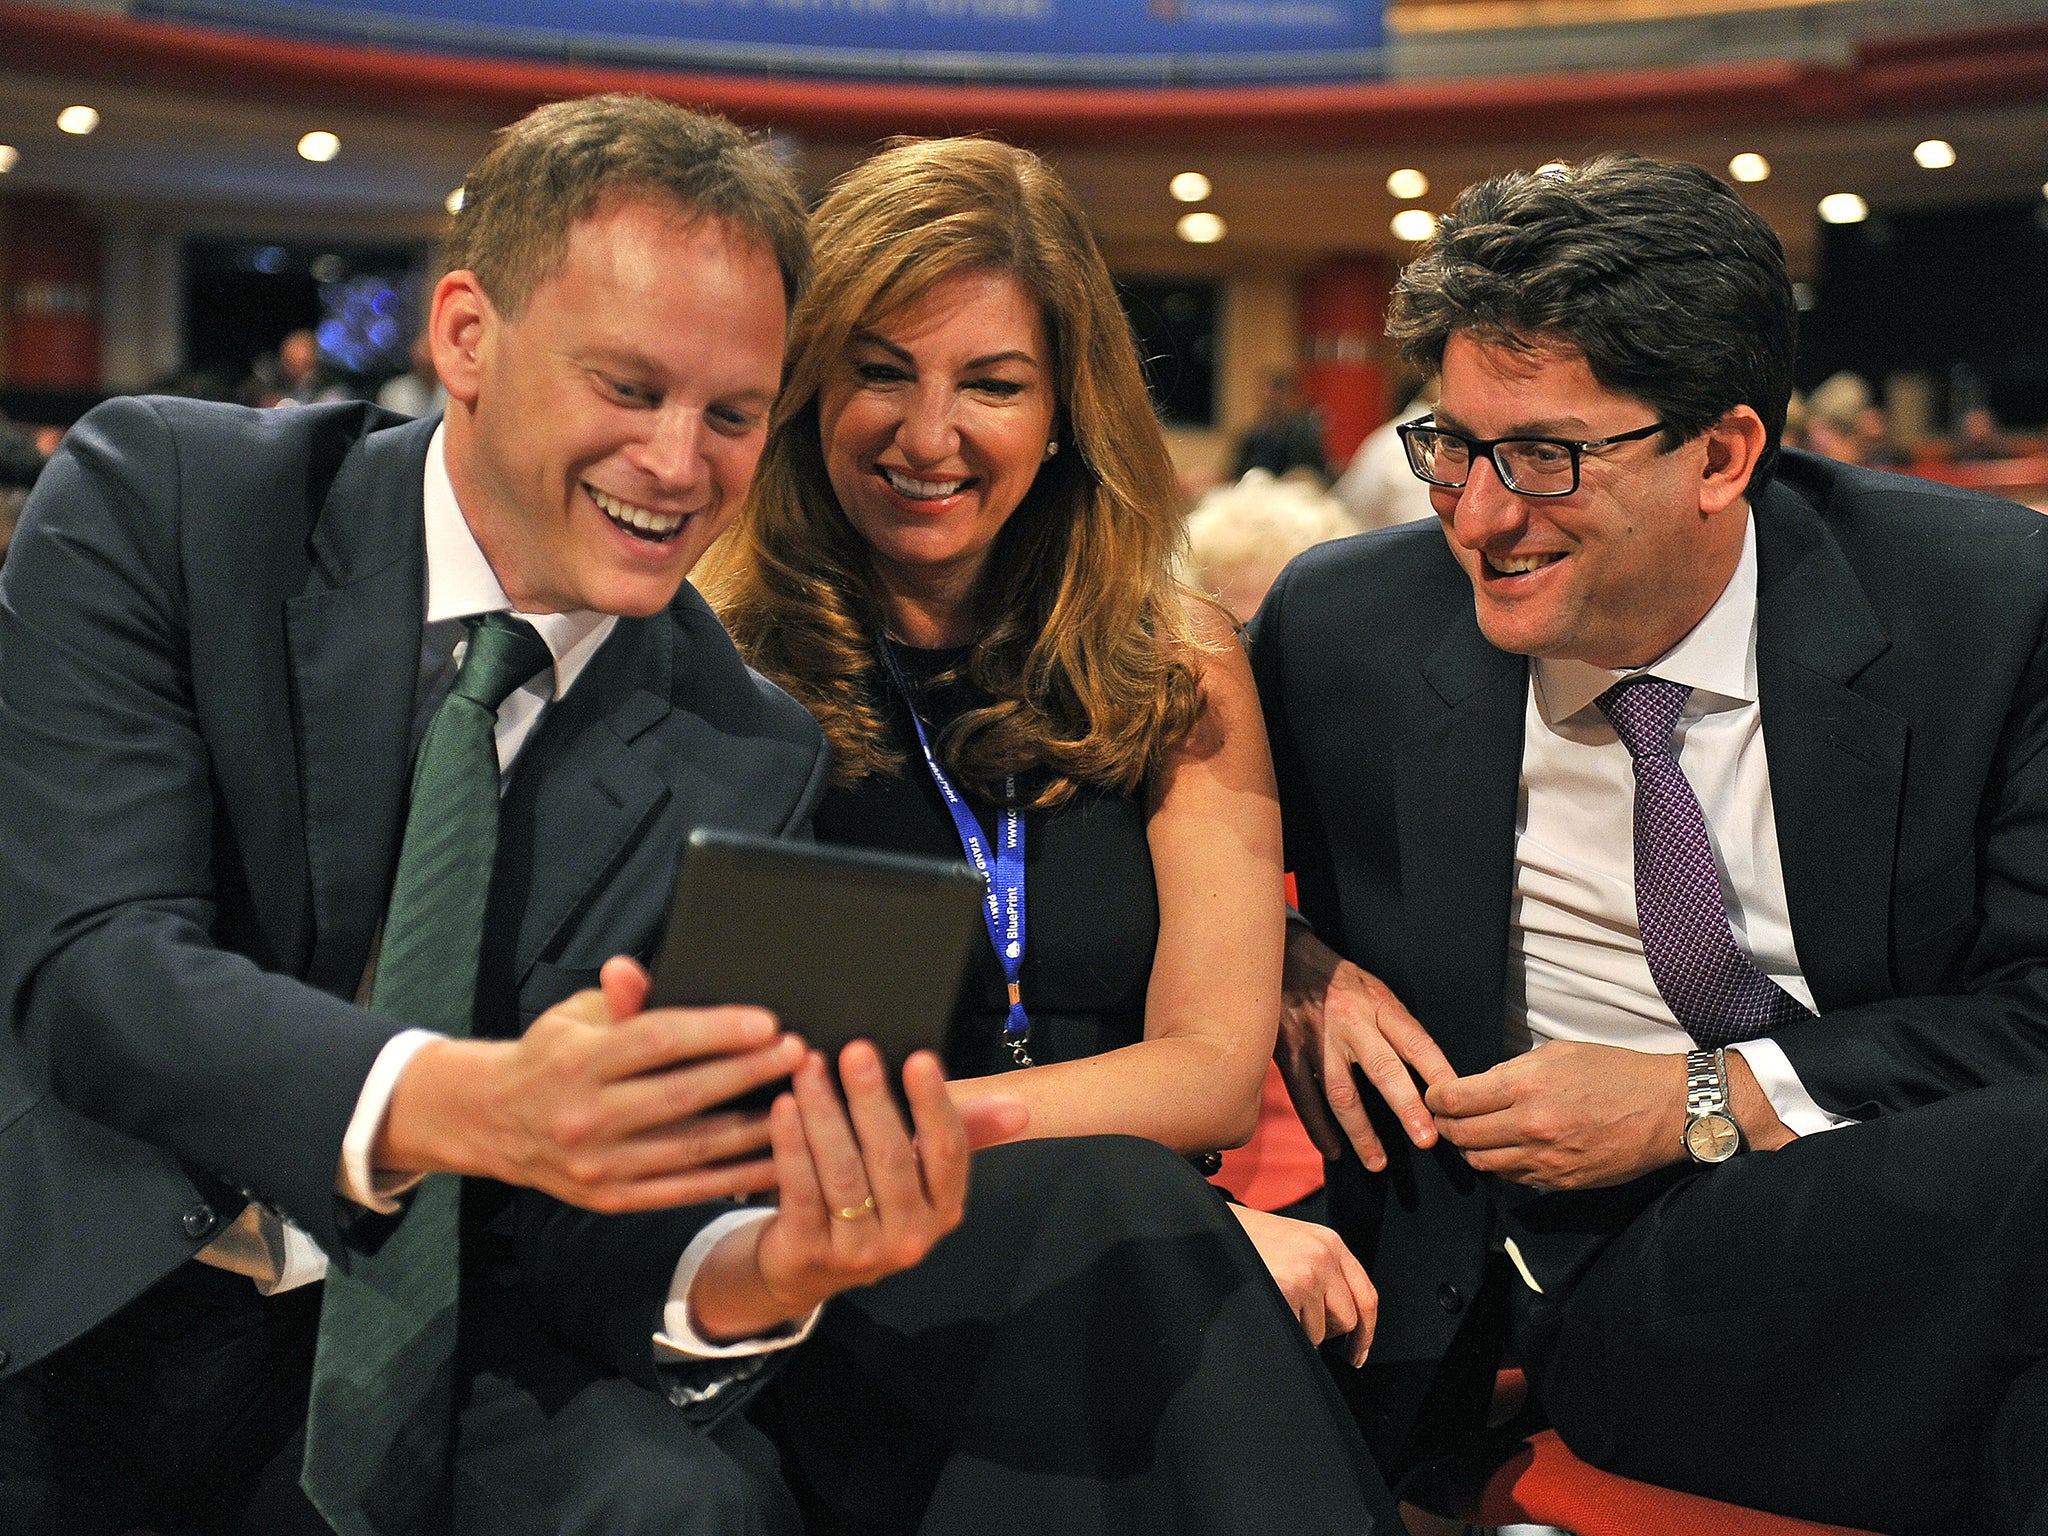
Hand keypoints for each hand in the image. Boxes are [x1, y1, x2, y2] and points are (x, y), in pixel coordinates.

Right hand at [378, 956, 806, 1211]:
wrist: (494, 1122)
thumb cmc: (550, 1057)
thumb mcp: (574, 1017)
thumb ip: (616, 1000)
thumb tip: (633, 970)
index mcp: (577, 1062)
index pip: (656, 1040)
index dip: (715, 1030)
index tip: (768, 1021)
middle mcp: (586, 1117)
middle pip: (683, 1095)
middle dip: (748, 1073)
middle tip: (798, 1053)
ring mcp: (600, 1166)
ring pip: (693, 1147)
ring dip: (756, 1127)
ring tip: (803, 1102)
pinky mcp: (613, 1198)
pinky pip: (687, 1189)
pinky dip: (736, 1177)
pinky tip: (778, 1159)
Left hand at [688, 1042, 1024, 1340]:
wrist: (809, 1268)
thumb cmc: (872, 1203)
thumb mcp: (919, 1172)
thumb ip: (962, 1131)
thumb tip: (1019, 1108)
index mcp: (944, 1208)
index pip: (948, 1151)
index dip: (934, 1104)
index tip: (920, 1059)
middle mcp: (910, 1235)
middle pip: (892, 1158)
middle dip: (871, 1099)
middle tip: (855, 1051)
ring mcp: (860, 1251)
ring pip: (843, 1171)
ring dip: (824, 1113)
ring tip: (810, 1069)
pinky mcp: (811, 1253)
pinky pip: (802, 1189)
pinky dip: (792, 1145)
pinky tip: (784, 1107)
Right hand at [1231, 1204, 1375, 1366]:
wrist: (1209, 1228)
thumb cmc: (1247, 1239)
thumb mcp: (1295, 1243)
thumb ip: (1323, 1270)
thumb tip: (1343, 1319)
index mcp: (1329, 1242)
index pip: (1365, 1295)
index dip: (1365, 1332)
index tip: (1357, 1353)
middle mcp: (1323, 1255)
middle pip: (1348, 1319)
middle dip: (1327, 1332)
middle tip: (1301, 1323)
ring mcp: (1307, 1274)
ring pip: (1321, 1332)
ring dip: (1301, 1331)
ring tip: (1276, 1303)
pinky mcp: (1287, 1290)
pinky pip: (1299, 1334)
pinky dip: (1285, 1331)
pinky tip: (1268, 1309)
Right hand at [1277, 925, 1453, 1170]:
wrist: (1283, 956)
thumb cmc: (1338, 979)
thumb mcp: (1375, 990)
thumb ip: (1396, 1026)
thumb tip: (1427, 1071)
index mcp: (1378, 1006)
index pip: (1416, 1042)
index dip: (1438, 1073)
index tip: (1454, 1104)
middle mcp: (1350, 1023)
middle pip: (1383, 1070)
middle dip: (1407, 1108)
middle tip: (1427, 1140)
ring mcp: (1317, 1039)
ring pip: (1341, 1093)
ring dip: (1361, 1132)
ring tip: (1377, 1163)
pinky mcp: (1287, 1052)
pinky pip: (1305, 1097)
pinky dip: (1318, 1128)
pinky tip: (1333, 1150)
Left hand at [1426, 1040, 1688, 1189]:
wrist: (1667, 1109)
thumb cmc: (1616, 1073)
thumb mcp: (1558, 1053)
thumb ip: (1513, 1070)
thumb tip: (1481, 1086)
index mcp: (1525, 1086)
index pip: (1453, 1100)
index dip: (1434, 1099)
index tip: (1433, 1097)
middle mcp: (1530, 1126)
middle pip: (1459, 1135)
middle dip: (1445, 1125)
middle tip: (1445, 1117)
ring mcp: (1545, 1159)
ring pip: (1481, 1162)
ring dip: (1471, 1148)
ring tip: (1475, 1134)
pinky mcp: (1560, 1181)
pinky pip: (1513, 1177)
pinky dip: (1502, 1164)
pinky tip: (1508, 1149)